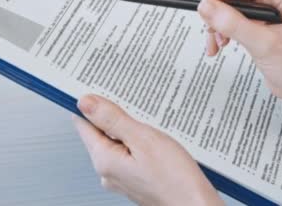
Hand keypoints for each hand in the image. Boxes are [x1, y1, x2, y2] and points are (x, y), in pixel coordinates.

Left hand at [73, 94, 222, 205]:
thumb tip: (86, 103)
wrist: (197, 205)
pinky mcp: (138, 179)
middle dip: (116, 114)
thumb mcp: (144, 139)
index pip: (84, 124)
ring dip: (132, 127)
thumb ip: (112, 119)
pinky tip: (158, 137)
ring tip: (151, 119)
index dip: (91, 103)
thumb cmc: (176, 179)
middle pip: (102, 132)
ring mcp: (123, 177)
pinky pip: (132, 153)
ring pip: (120, 142)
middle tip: (134, 99)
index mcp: (104, 160)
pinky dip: (142, 141)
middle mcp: (109, 172)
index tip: (100, 87)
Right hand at [197, 0, 281, 104]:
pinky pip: (233, 18)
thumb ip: (234, 24)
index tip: (214, 1)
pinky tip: (219, 45)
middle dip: (221, 5)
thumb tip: (208, 8)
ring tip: (216, 40)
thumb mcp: (264, 45)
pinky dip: (223, 30)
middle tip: (211, 24)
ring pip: (232, 3)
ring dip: (219, 21)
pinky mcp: (258, 25)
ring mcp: (267, 11)